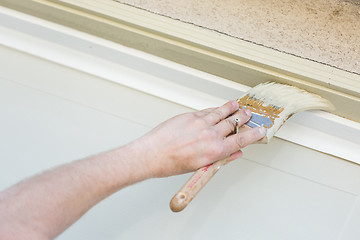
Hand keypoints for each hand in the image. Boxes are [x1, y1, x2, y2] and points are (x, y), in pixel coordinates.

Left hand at [138, 100, 265, 176]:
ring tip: (238, 105)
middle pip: (234, 123)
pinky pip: (207, 111)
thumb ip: (221, 158)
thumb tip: (235, 154)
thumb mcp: (200, 167)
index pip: (241, 140)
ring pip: (221, 112)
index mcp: (215, 151)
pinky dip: (216, 109)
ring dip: (232, 108)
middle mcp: (210, 135)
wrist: (151, 154)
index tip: (262, 130)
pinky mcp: (190, 116)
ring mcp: (200, 123)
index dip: (254, 134)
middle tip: (250, 114)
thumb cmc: (171, 164)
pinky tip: (219, 108)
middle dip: (244, 118)